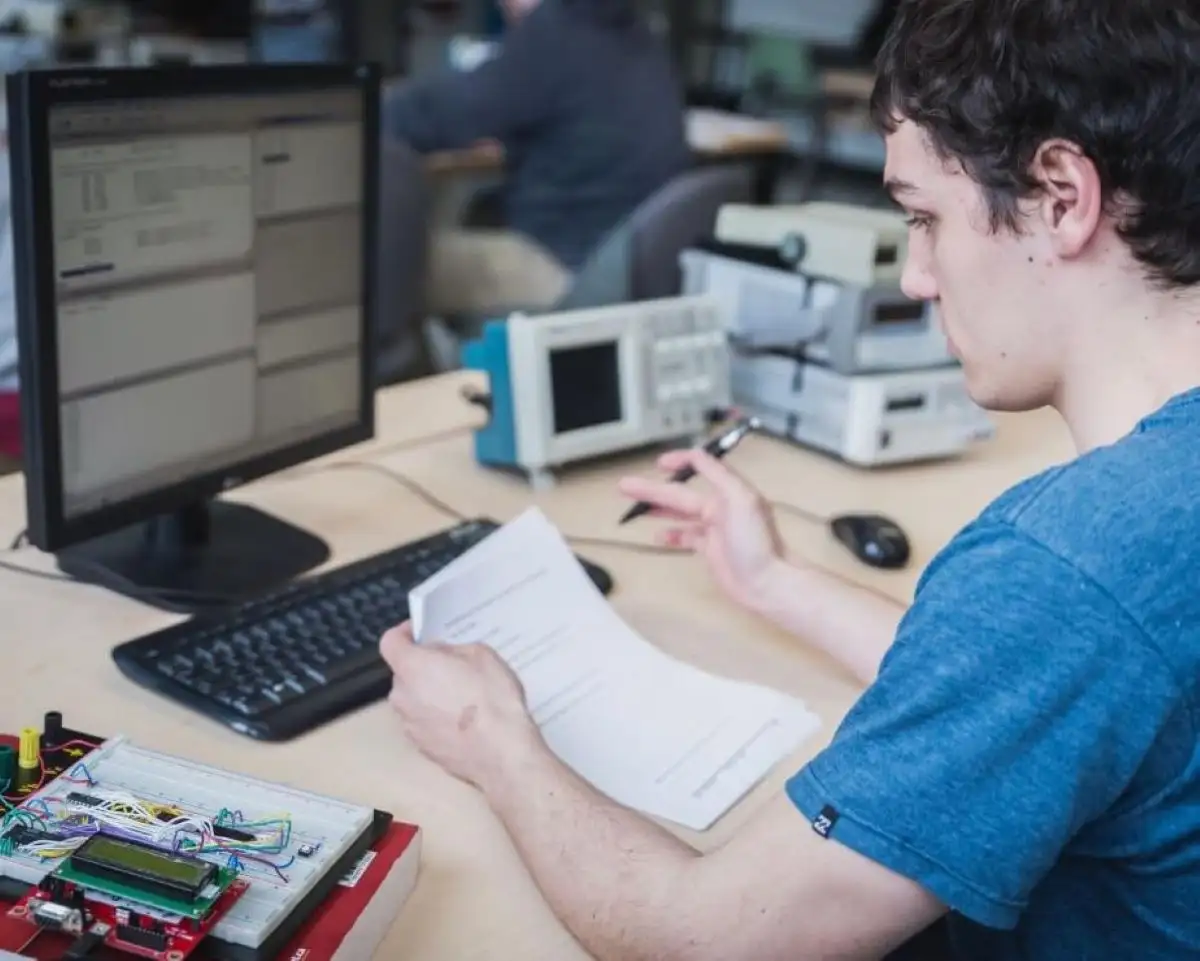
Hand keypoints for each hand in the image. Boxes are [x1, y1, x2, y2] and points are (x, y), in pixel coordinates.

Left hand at [380, 623, 539, 788]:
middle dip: (424, 667)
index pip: (390, 642)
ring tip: (463, 696)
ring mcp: (410, 725)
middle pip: (404, 673)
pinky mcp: (422, 748)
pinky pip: (424, 723)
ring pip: (414, 700)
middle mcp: (403, 696)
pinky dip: (438, 718)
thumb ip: (453, 651)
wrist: (501, 753)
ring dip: (430, 694)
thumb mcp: (481, 655)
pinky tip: (465, 721)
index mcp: (413, 668)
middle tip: (453, 666)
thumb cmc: (492, 699)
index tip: (419, 633)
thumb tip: (443, 656)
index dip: (403, 634)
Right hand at [617, 448, 788, 610]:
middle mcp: (720, 506)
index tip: (658, 463)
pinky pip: (686, 537)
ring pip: (679, 514)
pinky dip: (671, 534)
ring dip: (657, 509)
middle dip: (652, 489)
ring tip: (634, 508)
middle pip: (680, 494)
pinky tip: (656, 536)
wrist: (767, 582)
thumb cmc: (755, 541)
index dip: (679, 461)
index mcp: (728, 490)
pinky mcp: (710, 549)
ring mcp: (714, 529)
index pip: (701, 466)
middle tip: (625, 487)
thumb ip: (718, 474)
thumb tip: (695, 455)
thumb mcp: (741, 499)